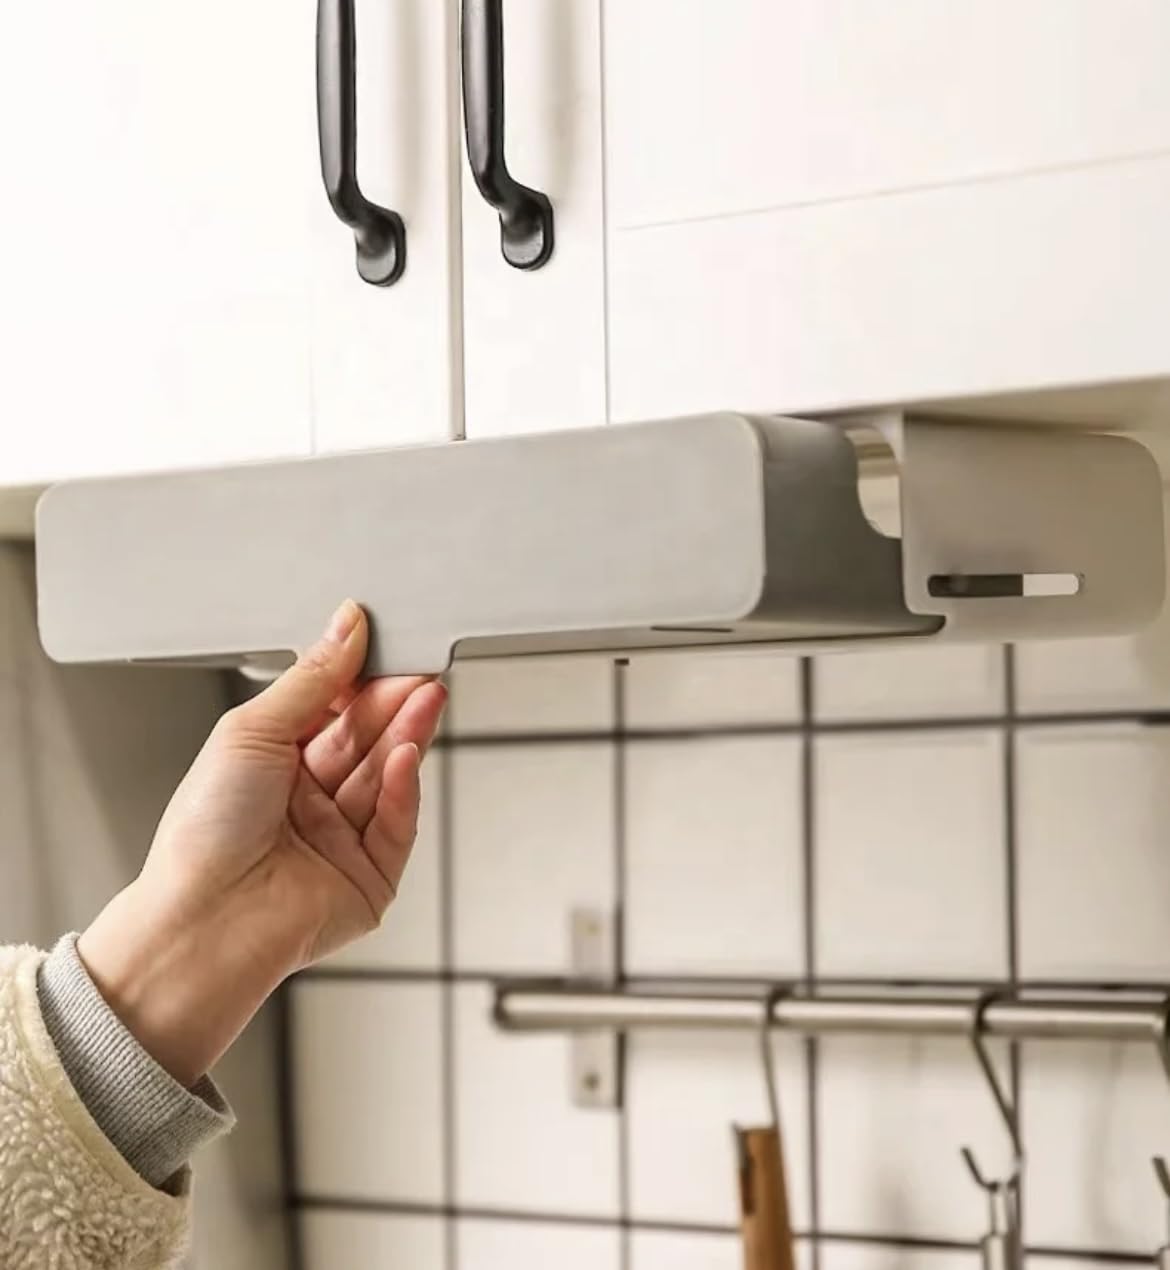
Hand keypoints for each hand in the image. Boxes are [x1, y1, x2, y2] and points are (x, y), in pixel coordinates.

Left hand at [78, 600, 446, 1085]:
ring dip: (407, 737)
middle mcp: (309, 801)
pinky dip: (404, 790)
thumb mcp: (252, 730)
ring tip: (425, 701)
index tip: (389, 650)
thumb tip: (346, 625)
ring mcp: (341, 840)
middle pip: (367, 741)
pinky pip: (398, 826)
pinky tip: (404, 759)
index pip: (334, 711)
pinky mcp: (369, 878)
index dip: (363, 682)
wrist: (203, 921)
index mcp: (274, 764)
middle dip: (395, 705)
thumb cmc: (204, 834)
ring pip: (388, 777)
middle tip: (421, 675)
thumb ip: (312, 679)